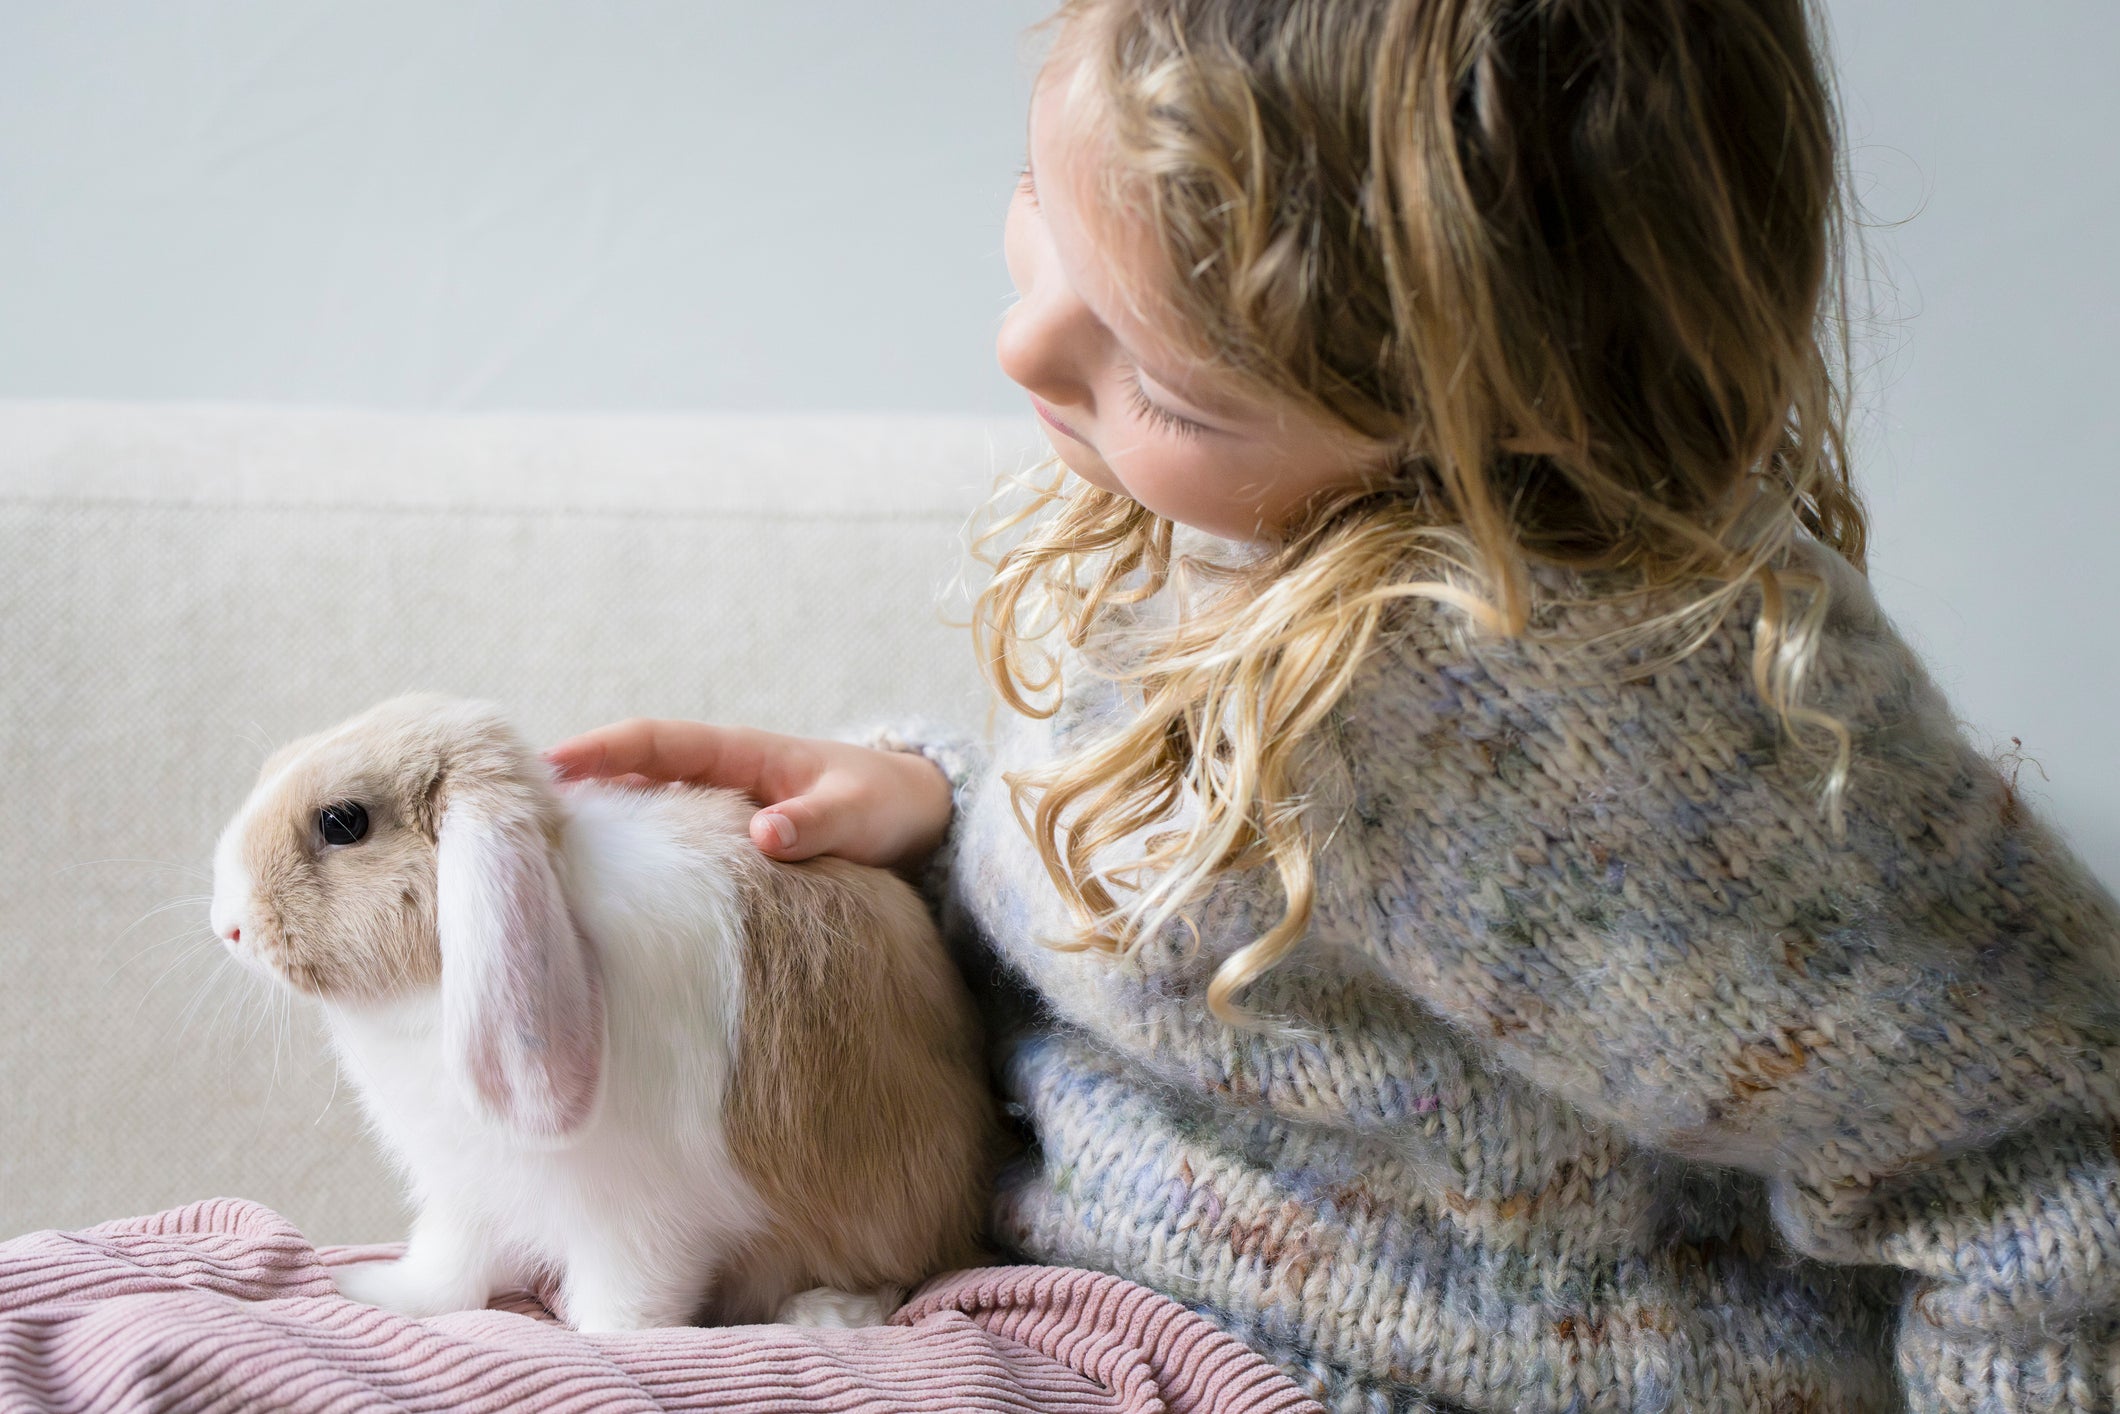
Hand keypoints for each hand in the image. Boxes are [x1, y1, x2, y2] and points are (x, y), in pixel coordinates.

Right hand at [543, 719, 951, 873]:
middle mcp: (719, 776)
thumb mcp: (859, 813)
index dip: (602, 749)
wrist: (918, 819)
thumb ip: (817, 823)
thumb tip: (764, 835)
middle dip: (574, 785)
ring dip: (597, 824)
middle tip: (511, 815)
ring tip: (536, 857)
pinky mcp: (727, 844)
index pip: (657, 740)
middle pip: (630, 771)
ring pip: (642, 808)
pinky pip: (668, 843)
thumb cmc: (887, 805)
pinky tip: (602, 890)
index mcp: (742, 754)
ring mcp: (718, 808)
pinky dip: (634, 856)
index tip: (548, 767)